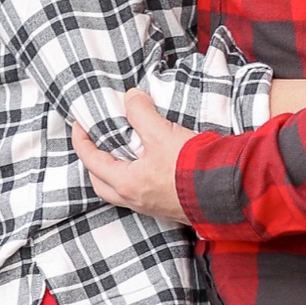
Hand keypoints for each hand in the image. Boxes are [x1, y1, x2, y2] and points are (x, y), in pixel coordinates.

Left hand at [72, 89, 193, 224]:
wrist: (226, 192)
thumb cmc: (191, 167)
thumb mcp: (162, 132)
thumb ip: (141, 112)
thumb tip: (130, 98)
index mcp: (127, 183)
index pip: (91, 161)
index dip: (81, 140)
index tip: (79, 124)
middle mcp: (136, 200)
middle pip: (102, 183)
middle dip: (94, 162)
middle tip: (96, 141)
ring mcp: (152, 206)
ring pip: (122, 190)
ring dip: (115, 170)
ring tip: (122, 149)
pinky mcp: (168, 206)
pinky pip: (141, 192)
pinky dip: (135, 176)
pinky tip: (148, 162)